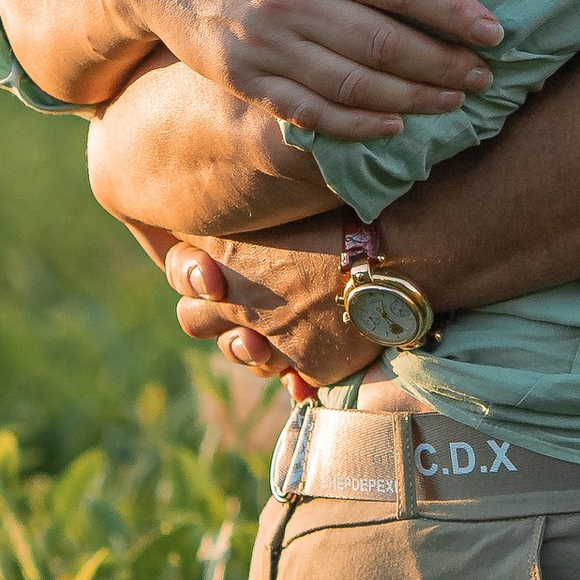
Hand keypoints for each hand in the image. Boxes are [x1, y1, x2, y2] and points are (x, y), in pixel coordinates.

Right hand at [17, 0, 503, 139]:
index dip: (450, 12)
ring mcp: (264, 45)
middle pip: (382, 43)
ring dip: (410, 99)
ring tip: (454, 101)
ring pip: (351, 83)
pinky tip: (392, 126)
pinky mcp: (244, 78)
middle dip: (442, 64)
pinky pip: (307, 111)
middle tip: (486, 76)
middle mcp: (289, 1)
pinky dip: (354, 124)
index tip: (494, 31)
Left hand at [163, 216, 382, 390]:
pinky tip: (323, 348)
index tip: (215, 270)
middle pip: (192, 320)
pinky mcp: (308, 364)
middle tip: (244, 305)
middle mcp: (239, 297)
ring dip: (253, 346)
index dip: (193, 272)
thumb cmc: (344, 210)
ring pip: (239, 354)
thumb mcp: (284, 201)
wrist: (397, 248)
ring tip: (281, 329)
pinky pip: (291, 378)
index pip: (181, 271)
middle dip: (213, 315)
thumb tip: (236, 211)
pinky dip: (302, 370)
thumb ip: (252, 220)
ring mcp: (272, 335)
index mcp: (228, 251)